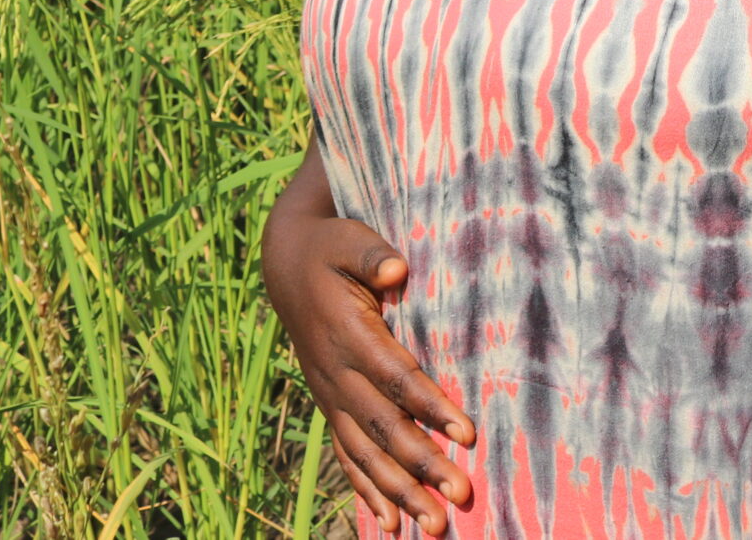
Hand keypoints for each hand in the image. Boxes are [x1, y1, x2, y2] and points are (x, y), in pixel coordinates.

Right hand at [262, 144, 476, 534]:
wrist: (286, 265)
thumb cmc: (331, 249)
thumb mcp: (349, 239)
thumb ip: (372, 253)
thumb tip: (397, 266)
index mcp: (347, 334)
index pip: (395, 378)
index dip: (429, 407)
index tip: (465, 434)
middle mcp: (335, 374)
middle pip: (383, 428)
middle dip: (422, 465)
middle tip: (461, 494)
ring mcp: (329, 395)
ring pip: (366, 453)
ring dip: (400, 492)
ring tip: (434, 525)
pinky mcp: (329, 405)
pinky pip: (347, 455)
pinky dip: (368, 490)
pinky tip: (390, 524)